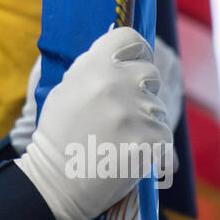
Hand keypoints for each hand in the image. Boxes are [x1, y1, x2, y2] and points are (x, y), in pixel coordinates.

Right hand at [15, 26, 172, 219]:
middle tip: (125, 112)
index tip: (136, 62)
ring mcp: (134, 112)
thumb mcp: (66, 91)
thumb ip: (93, 70)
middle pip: (150, 72)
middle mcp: (115, 83)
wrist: (57, 182)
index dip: (136, 50)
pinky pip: (163, 133)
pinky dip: (153, 146)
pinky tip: (131, 154)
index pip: (129, 38)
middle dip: (142, 90)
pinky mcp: (150, 139)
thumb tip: (122, 56)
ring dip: (146, 120)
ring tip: (121, 138)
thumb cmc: (59, 136)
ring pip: (157, 106)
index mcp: (93, 66)